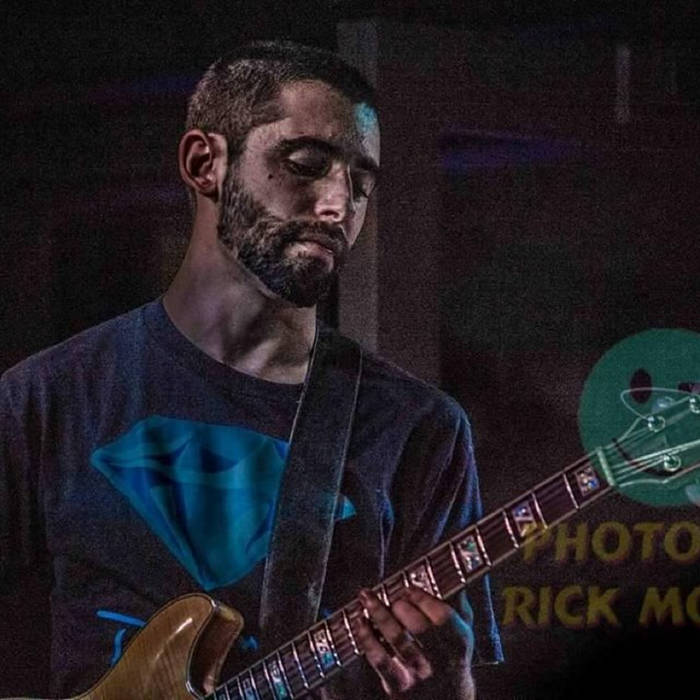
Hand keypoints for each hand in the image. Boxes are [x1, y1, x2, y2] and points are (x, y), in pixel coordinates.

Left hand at [353, 586, 473, 696]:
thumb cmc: (452, 657)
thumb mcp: (463, 633)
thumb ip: (458, 605)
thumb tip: (451, 572)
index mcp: (459, 643)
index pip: (443, 618)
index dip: (424, 599)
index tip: (409, 588)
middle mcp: (441, 661)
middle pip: (420, 629)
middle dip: (402, 607)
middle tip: (391, 597)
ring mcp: (419, 675)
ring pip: (398, 641)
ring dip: (379, 615)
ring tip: (367, 597)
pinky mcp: (399, 687)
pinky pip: (381, 661)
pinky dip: (368, 639)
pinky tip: (360, 622)